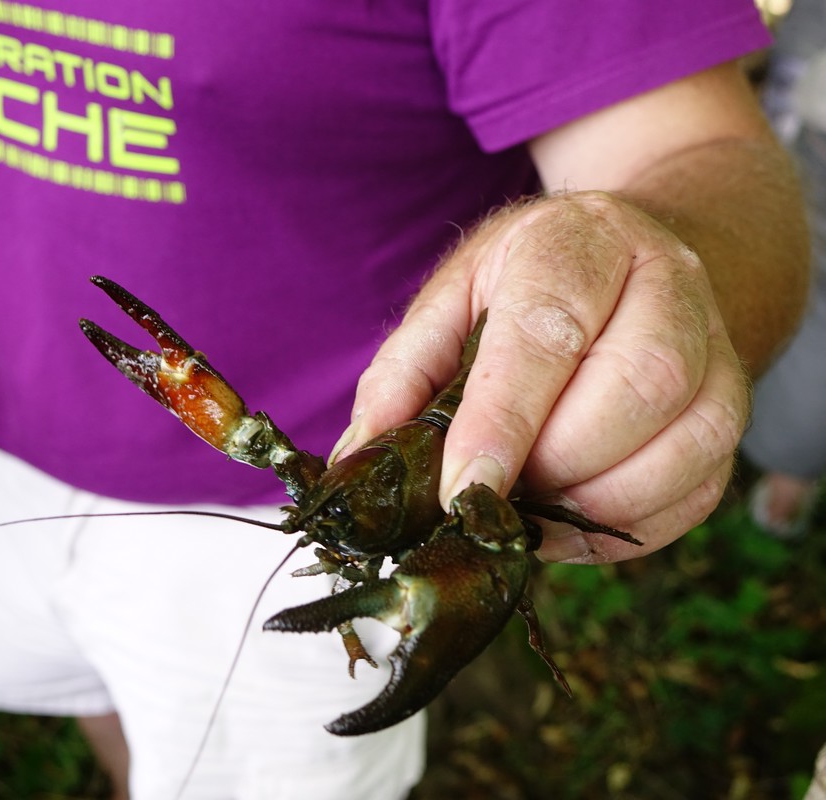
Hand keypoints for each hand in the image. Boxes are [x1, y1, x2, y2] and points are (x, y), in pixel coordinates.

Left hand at [332, 191, 748, 562]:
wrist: (635, 255)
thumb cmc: (528, 283)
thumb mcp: (453, 298)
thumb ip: (404, 373)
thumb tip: (360, 460)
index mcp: (577, 242)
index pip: (548, 332)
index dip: (505, 420)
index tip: (461, 488)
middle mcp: (664, 282)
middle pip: (638, 385)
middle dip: (558, 461)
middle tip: (498, 491)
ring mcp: (714, 344)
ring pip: (688, 440)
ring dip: (599, 499)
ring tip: (533, 507)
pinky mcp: (732, 406)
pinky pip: (701, 487)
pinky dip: (629, 524)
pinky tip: (572, 520)